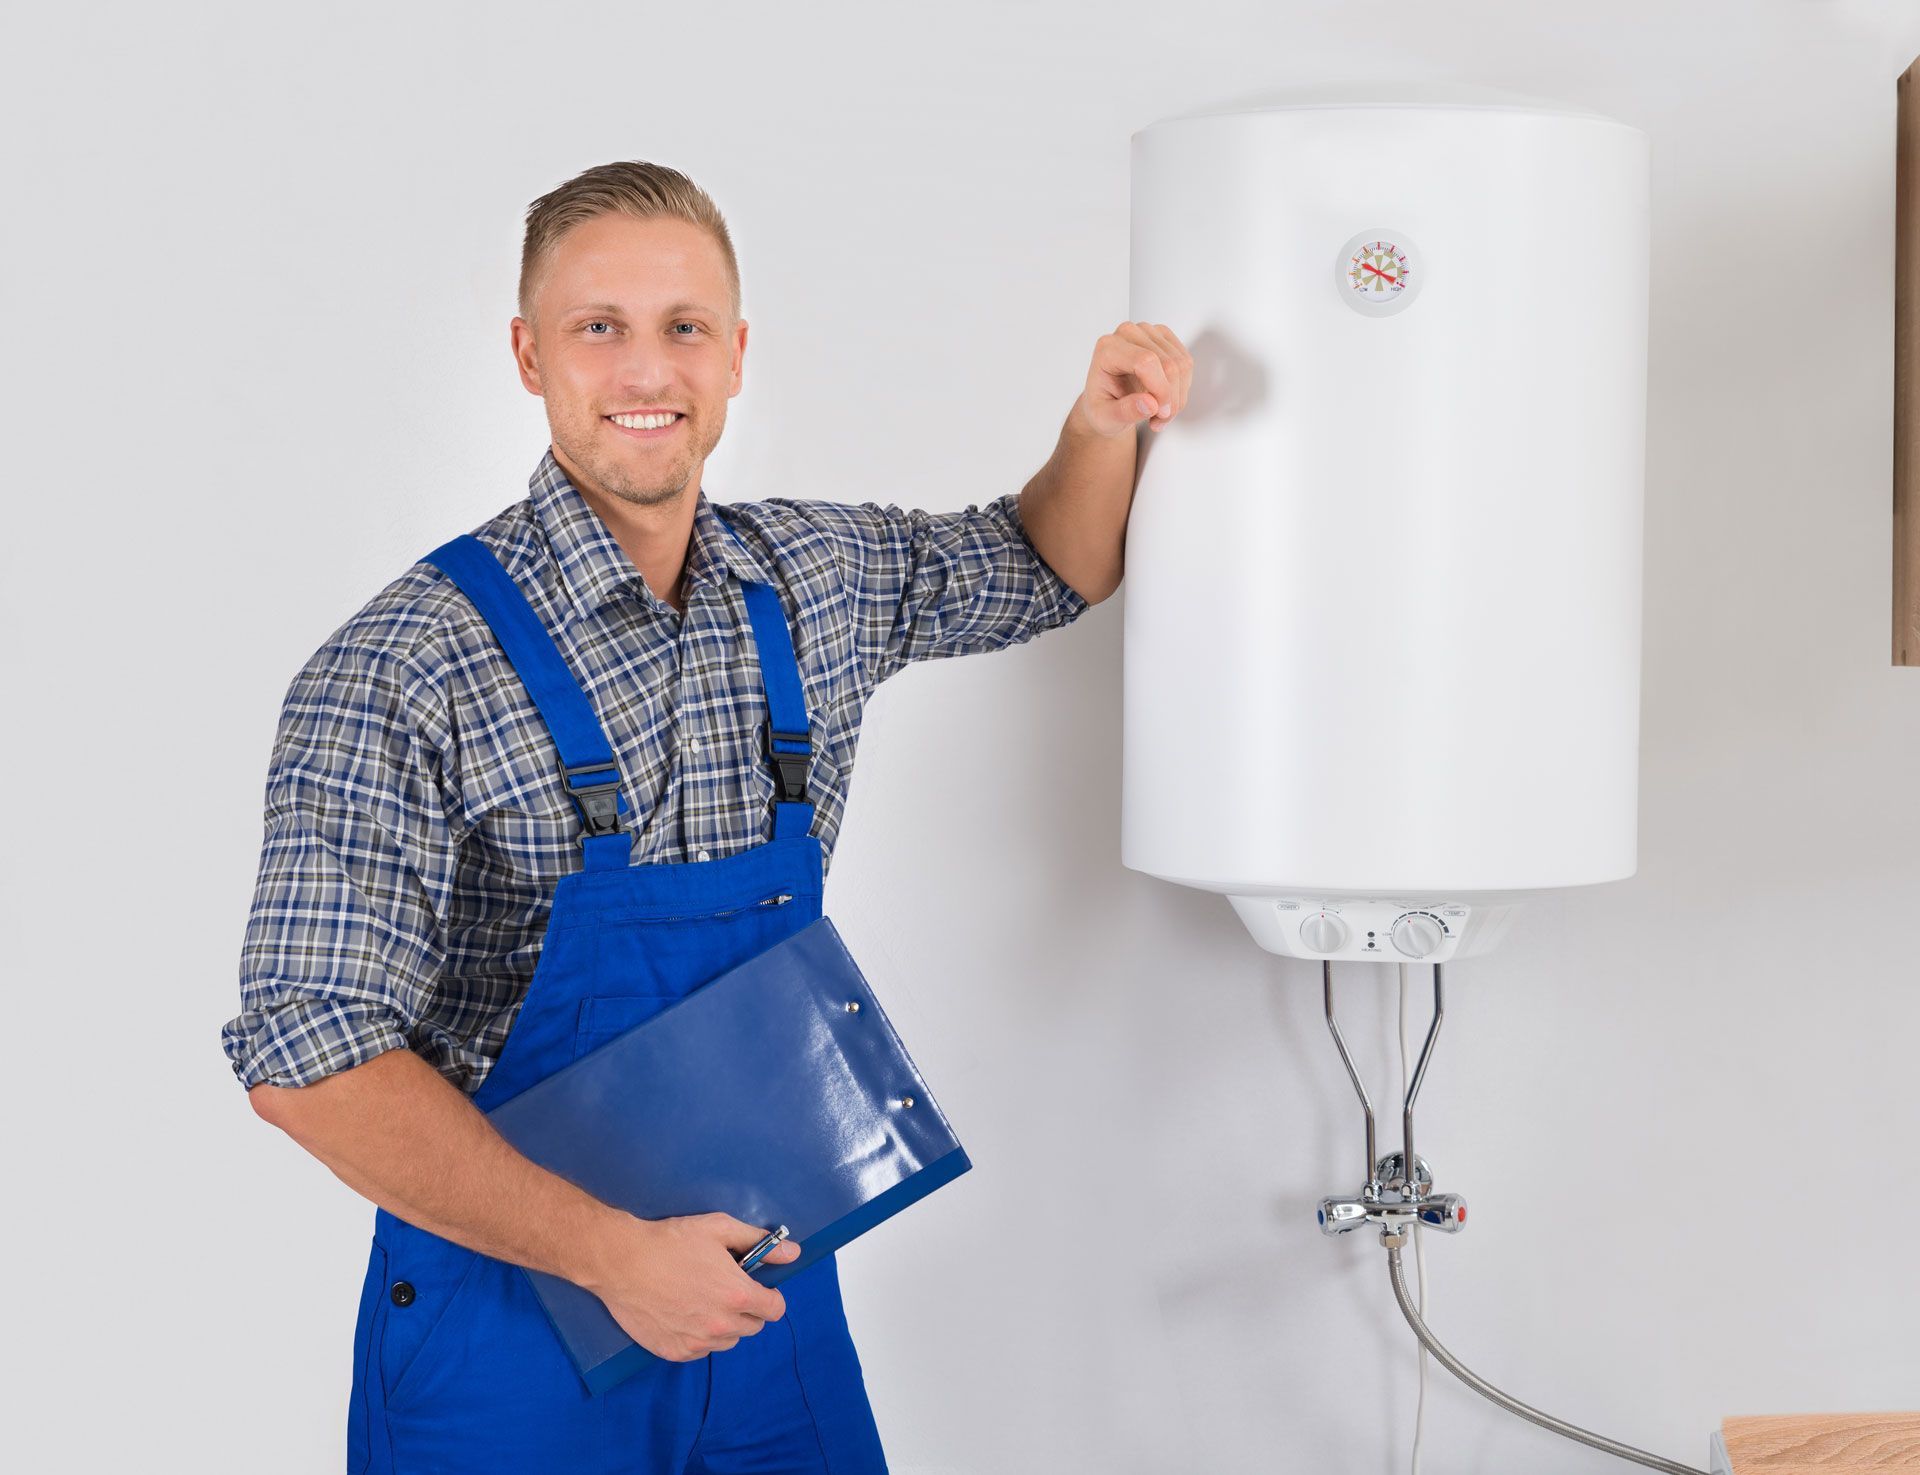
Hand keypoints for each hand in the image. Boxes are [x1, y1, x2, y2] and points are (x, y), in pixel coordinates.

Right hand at [585, 1211, 802, 1362]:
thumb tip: (793, 1252)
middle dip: (747, 1309)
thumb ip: (758, 1241)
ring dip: (724, 1324)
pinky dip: (700, 1336)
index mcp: (738, 1296)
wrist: (622, 1262)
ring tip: (701, 1299)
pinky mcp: (675, 1352)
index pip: (775, 1310)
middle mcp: (721, 1325)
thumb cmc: (671, 1241)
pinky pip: (701, 1350)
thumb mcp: (719, 1229)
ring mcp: (697, 1342)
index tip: (756, 1285)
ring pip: (727, 1341)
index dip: (769, 1295)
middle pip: (753, 1327)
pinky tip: (684, 1313)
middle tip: (724, 1288)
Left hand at [1073, 320, 1192, 438]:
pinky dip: (1181, 388)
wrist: (1107, 401)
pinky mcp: (1164, 338)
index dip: (1160, 389)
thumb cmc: (1102, 406)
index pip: (1146, 361)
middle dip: (1171, 399)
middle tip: (1159, 420)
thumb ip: (1124, 412)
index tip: (1160, 413)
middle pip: (1168, 364)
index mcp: (1108, 349)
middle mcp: (1128, 334)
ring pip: (1182, 365)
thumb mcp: (1105, 418)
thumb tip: (1150, 404)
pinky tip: (1166, 400)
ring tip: (1160, 414)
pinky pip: (1186, 363)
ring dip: (1177, 397)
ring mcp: (1148, 332)